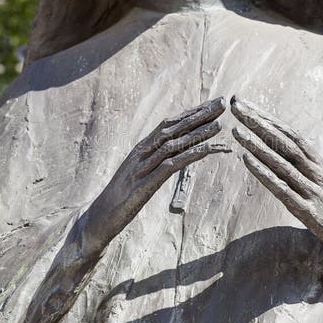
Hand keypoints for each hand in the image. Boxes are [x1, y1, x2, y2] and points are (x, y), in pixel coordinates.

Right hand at [82, 97, 227, 254]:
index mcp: (141, 149)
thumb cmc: (119, 199)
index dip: (191, 113)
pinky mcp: (145, 184)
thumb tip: (169, 155)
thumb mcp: (137, 176)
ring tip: (220, 123)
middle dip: (199, 115)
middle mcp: (142, 153)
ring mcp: (143, 167)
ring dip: (199, 133)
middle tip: (223, 103)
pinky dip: (191, 154)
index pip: (169, 124)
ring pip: (174, 143)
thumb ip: (151, 163)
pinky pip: (171, 165)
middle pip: (173, 128)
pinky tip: (208, 149)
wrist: (99, 218)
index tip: (211, 104)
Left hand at [231, 96, 322, 261]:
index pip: (289, 132)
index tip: (246, 102)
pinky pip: (281, 188)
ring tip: (236, 130)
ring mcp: (310, 189)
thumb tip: (277, 143)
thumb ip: (301, 161)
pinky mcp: (306, 210)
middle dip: (258, 122)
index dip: (268, 117)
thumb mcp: (320, 177)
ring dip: (256, 145)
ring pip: (280, 162)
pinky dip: (263, 173)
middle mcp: (314, 170)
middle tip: (236, 105)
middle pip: (283, 141)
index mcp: (316, 160)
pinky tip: (246, 160)